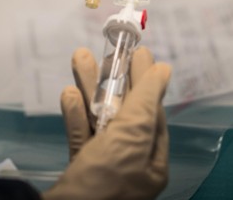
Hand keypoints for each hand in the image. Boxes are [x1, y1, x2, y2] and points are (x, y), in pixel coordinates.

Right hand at [43, 47, 170, 199]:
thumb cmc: (104, 182)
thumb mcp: (130, 139)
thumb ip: (145, 103)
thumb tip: (163, 70)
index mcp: (151, 162)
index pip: (151, 113)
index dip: (145, 82)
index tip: (137, 53)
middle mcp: (130, 165)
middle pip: (124, 113)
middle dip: (114, 81)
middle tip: (109, 51)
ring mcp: (103, 169)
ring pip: (99, 121)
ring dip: (90, 90)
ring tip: (80, 58)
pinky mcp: (79, 172)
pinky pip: (80, 138)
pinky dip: (75, 116)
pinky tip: (69, 94)